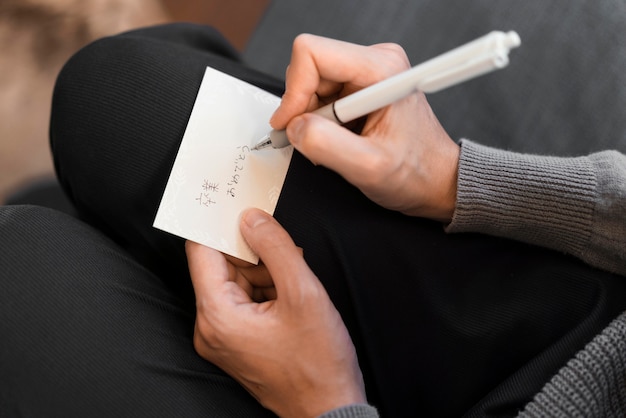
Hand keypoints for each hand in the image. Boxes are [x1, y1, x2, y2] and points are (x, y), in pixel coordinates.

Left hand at [186, 208, 365, 417]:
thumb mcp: (303, 294)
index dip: (219, 224)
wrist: (329, 409)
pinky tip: (292, 298)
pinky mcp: (236, 342)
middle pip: (222, 266)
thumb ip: (276, 248)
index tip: (235, 203)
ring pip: (236, 282)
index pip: (202, 250)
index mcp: (217, 315)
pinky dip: (267, 290)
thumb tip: (250, 218)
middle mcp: (210, 327)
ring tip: (296, 286)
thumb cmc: (318, 362)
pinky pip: (244, 301)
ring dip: (265, 273)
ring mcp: (222, 337)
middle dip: (254, 253)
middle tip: (287, 253)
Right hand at [271, 34, 459, 221]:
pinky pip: (321, 94)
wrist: (435, 180)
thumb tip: (294, 128)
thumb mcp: (368, 167)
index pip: (311, 53)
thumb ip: (325, 145)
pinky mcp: (361, 85)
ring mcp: (367, 72)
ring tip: (337, 142)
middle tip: (319, 140)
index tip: (291, 124)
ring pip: (311, 83)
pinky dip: (320, 120)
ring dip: (313, 117)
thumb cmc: (416, 172)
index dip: (294, 91)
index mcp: (381, 69)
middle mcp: (375, 62)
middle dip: (303, 108)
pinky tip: (339, 138)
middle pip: (309, 68)